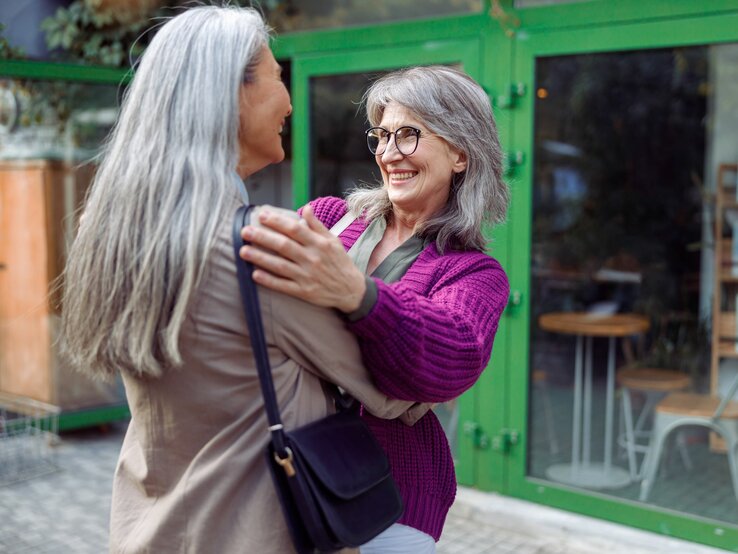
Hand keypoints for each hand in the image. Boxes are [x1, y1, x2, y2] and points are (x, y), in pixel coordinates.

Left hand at [240, 205, 366, 312]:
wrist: (351, 291)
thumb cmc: (340, 263)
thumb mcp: (333, 241)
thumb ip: (317, 226)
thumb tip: (306, 208)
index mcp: (319, 244)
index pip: (295, 229)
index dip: (277, 221)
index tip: (262, 215)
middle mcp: (313, 259)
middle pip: (283, 246)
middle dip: (263, 237)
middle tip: (244, 231)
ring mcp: (307, 276)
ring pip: (280, 266)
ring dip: (260, 258)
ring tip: (243, 251)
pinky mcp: (304, 292)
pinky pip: (283, 286)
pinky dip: (269, 280)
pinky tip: (255, 274)